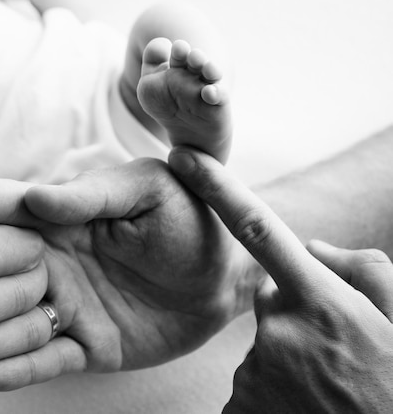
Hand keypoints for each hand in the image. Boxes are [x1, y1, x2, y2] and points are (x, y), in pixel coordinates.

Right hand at [0, 158, 259, 389]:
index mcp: (60, 218)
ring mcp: (66, 306)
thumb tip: (37, 200)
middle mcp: (52, 263)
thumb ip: (91, 195)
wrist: (228, 273)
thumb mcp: (147, 191)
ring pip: (8, 320)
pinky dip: (17, 367)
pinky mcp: (89, 345)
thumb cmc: (190, 218)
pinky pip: (48, 359)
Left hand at [169, 147, 392, 412]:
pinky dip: (274, 391)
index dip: (217, 189)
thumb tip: (314, 247)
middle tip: (332, 347)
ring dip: (289, 357)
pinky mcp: (240, 407)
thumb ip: (363, 268)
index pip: (258, 227)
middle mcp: (278, 329)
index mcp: (319, 298)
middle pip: (268, 301)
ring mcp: (256, 371)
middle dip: (293, 313)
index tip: (182, 158)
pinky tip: (305, 404)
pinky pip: (251, 384)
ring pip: (264, 346)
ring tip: (327, 384)